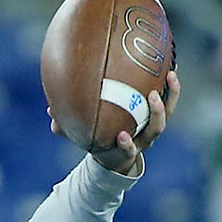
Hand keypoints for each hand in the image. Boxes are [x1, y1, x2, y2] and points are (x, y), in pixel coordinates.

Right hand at [65, 70, 180, 175]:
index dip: (128, 145)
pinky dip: (171, 85)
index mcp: (126, 148)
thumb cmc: (98, 142)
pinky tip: (169, 65)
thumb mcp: (82, 137)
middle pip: (156, 130)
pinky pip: (169, 99)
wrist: (117, 156)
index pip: (129, 149)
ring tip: (170, 74)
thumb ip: (67, 127)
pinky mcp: (158, 116)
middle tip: (152, 95)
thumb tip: (50, 110)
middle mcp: (143, 139)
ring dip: (170, 96)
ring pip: (167, 114)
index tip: (122, 137)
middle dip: (156, 115)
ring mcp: (152, 128)